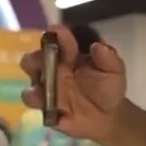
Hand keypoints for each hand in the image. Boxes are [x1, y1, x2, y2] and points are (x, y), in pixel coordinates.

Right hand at [20, 24, 126, 139]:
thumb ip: (108, 58)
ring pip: (30, 84)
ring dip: (35, 86)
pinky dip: (39, 103)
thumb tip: (98, 46)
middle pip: (33, 60)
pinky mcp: (45, 108)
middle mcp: (51, 70)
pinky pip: (37, 106)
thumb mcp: (114, 71)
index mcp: (67, 56)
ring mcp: (46, 90)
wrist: (108, 115)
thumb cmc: (108, 87)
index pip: (57, 41)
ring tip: (43, 86)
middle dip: (36, 58)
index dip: (56, 34)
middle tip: (44, 60)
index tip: (56, 30)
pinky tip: (47, 103)